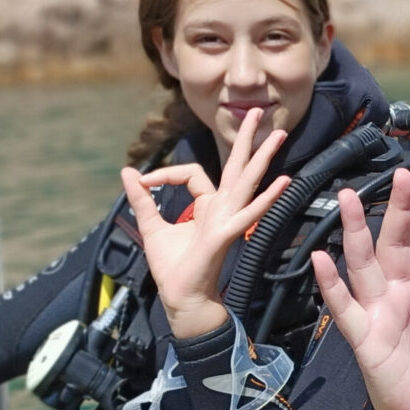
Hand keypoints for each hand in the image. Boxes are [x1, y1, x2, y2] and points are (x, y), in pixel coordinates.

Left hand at [121, 109, 291, 339]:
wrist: (181, 297)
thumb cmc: (173, 268)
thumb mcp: (151, 226)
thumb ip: (142, 199)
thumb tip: (128, 172)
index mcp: (207, 206)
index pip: (194, 173)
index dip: (165, 172)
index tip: (142, 181)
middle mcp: (222, 209)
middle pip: (237, 167)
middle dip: (247, 139)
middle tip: (258, 112)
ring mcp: (228, 220)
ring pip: (248, 182)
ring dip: (263, 157)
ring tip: (277, 134)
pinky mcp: (226, 234)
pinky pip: (249, 213)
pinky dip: (266, 199)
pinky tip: (282, 182)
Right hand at [310, 167, 409, 409]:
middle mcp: (399, 292)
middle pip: (397, 244)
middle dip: (400, 209)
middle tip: (402, 174)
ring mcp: (378, 309)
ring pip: (365, 263)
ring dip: (358, 230)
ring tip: (347, 198)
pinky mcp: (363, 332)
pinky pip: (343, 305)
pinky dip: (331, 283)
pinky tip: (320, 260)